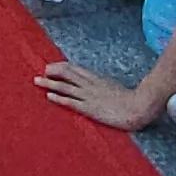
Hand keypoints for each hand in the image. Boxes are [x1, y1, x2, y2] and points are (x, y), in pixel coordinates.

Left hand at [35, 62, 155, 129]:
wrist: (138, 106)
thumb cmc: (131, 99)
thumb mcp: (115, 88)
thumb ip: (104, 86)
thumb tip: (99, 87)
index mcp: (97, 78)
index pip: (75, 69)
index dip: (61, 66)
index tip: (52, 66)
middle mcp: (90, 84)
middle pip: (67, 73)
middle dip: (52, 71)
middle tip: (41, 71)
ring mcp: (89, 96)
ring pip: (65, 86)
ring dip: (49, 83)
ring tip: (37, 81)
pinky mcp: (89, 108)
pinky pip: (70, 102)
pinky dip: (58, 98)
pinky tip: (48, 96)